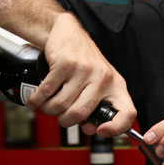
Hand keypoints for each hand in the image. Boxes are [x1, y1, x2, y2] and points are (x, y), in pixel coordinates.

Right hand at [26, 13, 135, 135]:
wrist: (69, 33)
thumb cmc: (84, 63)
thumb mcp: (99, 83)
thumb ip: (96, 107)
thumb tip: (90, 129)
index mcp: (116, 86)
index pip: (127, 113)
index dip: (116, 129)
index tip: (99, 131)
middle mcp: (103, 78)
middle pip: (80, 113)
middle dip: (65, 121)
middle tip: (61, 117)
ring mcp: (84, 70)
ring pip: (61, 105)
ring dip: (49, 110)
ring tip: (49, 105)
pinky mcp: (65, 63)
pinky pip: (47, 92)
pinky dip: (37, 100)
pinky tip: (37, 100)